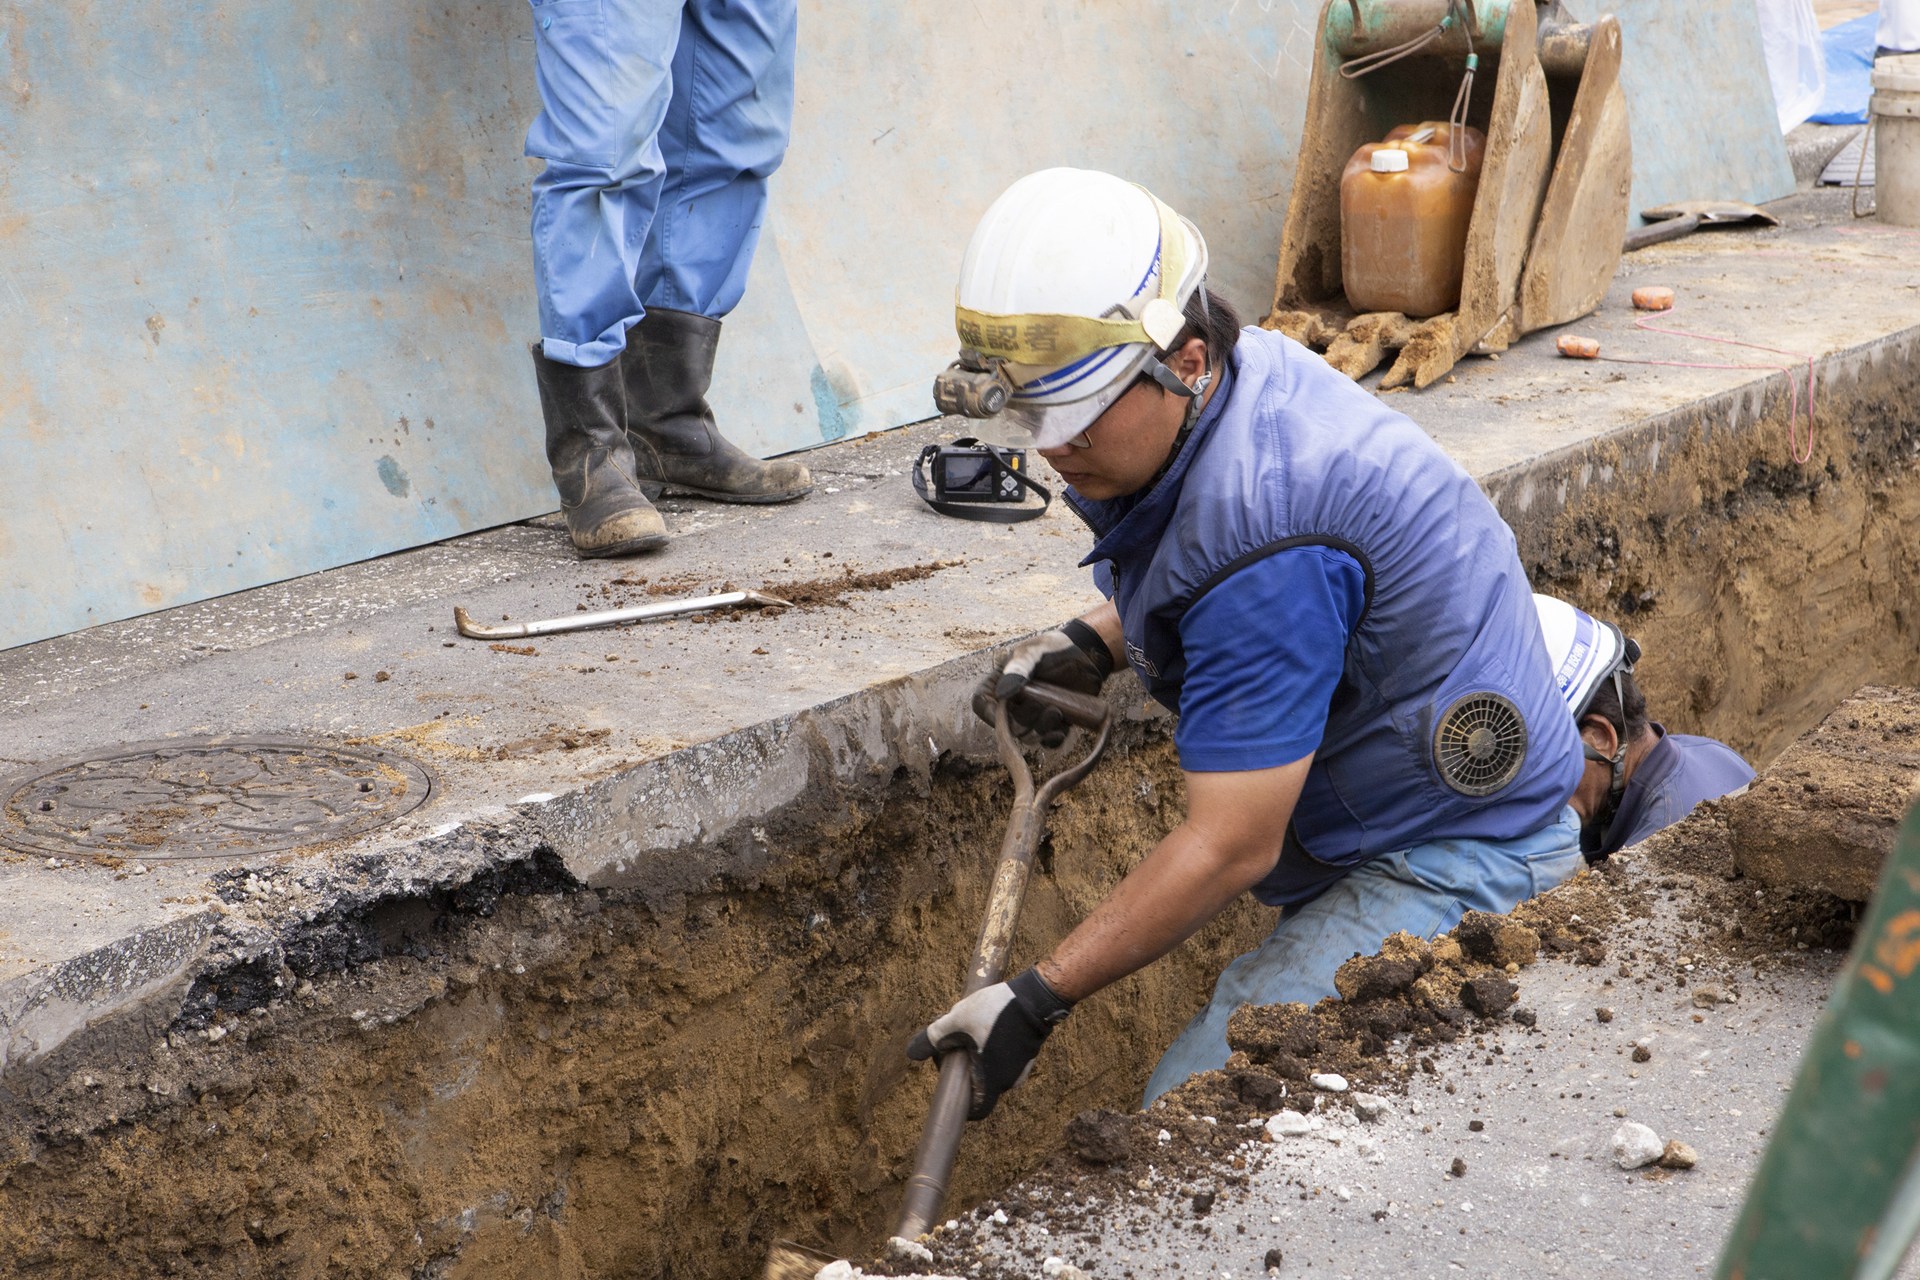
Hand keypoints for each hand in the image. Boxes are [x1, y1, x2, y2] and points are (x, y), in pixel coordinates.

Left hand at [905, 967, 1072, 1119]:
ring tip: (969, 1026)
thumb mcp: (955, 1021)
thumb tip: (912, 1051)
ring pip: (991, 1068)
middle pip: (980, 1084)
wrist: (1035, 996)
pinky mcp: (1028, 1053)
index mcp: (990, 1081)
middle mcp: (1008, 1081)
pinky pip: (1004, 1057)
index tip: (950, 1084)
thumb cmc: (994, 1012)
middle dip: (962, 1066)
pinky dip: (992, 1046)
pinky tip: (986, 1022)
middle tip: (953, 1041)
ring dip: (977, 1053)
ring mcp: (1021, 1068)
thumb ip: (932, 1038)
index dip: (960, 1105)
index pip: (976, 1111)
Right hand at [974, 619, 1113, 747]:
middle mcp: (1012, 704)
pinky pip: (1048, 742)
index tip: (1003, 713)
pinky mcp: (1052, 724)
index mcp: (999, 684)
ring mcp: (1032, 716)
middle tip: (1042, 705)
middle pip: (1008, 726)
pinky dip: (1054, 738)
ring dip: (1041, 729)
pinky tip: (1063, 726)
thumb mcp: (1033, 652)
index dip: (988, 714)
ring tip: (1057, 711)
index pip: (982, 705)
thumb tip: (1002, 695)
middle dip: (1024, 721)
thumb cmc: (1053, 648)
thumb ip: (1018, 669)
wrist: (1084, 654)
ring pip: (1028, 736)